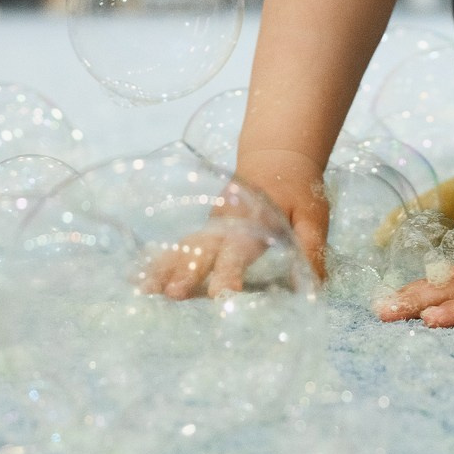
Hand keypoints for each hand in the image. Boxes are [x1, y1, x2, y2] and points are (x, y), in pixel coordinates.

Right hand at [144, 149, 330, 297]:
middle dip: (187, 272)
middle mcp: (226, 224)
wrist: (276, 157)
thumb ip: (312, 246)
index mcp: (254, 223)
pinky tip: (137, 278)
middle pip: (204, 250)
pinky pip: (178, 246)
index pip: (241, 251)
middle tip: (172, 295)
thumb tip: (316, 286)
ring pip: (184, 247)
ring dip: (164, 268)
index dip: (232, 272)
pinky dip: (157, 261)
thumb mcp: (314, 215)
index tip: (223, 296)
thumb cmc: (297, 191)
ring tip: (143, 290)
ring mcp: (211, 226)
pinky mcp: (204, 230)